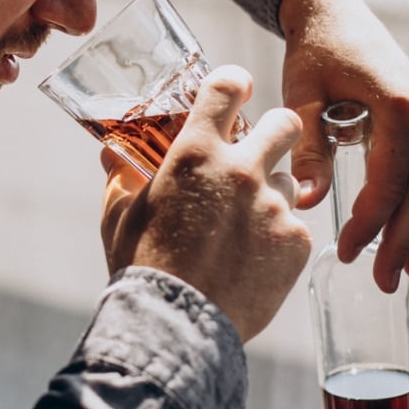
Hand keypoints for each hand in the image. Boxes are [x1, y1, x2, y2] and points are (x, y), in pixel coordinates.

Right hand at [100, 66, 311, 342]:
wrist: (174, 324)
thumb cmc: (141, 267)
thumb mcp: (120, 216)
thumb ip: (121, 178)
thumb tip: (112, 156)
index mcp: (195, 153)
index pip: (228, 86)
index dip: (234, 83)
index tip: (235, 92)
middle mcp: (241, 170)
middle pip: (285, 122)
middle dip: (275, 132)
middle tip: (258, 153)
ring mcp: (273, 207)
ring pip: (290, 181)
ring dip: (271, 195)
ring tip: (243, 226)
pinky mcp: (296, 242)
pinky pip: (295, 228)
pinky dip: (277, 240)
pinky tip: (251, 260)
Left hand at [278, 0, 408, 292]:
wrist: (332, 10)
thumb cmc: (313, 49)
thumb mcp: (301, 96)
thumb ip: (306, 148)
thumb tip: (305, 202)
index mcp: (401, 109)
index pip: (388, 183)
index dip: (368, 224)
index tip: (346, 254)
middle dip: (401, 242)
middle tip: (383, 283)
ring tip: (405, 272)